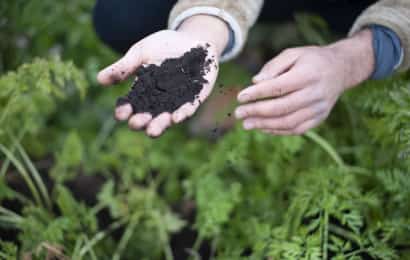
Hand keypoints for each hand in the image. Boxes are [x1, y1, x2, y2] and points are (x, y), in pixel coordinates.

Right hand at [97, 15, 228, 136]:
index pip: (131, 105)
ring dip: (160, 124)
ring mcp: (178, 101)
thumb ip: (124, 67)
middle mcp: (159, 101)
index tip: (120, 114)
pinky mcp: (196, 97)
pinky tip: (176, 117)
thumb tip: (99, 79)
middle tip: (135, 123)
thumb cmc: (164, 46)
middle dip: (141, 122)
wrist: (192, 38)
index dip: (124, 111)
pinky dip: (182, 113)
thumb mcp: (140, 53)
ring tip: (152, 130)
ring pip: (167, 118)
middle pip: (148, 117)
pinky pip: (189, 108)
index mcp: (143, 92)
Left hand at [235, 29, 374, 134]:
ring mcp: (319, 108)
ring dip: (265, 125)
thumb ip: (273, 67)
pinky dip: (278, 131)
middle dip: (257, 112)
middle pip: (282, 107)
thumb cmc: (310, 59)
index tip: (240, 97)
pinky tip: (262, 127)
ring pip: (289, 122)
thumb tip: (255, 82)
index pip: (279, 87)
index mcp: (308, 74)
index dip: (258, 94)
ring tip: (246, 124)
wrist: (341, 69)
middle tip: (239, 113)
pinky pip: (296, 129)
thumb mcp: (293, 53)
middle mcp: (316, 93)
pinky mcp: (320, 118)